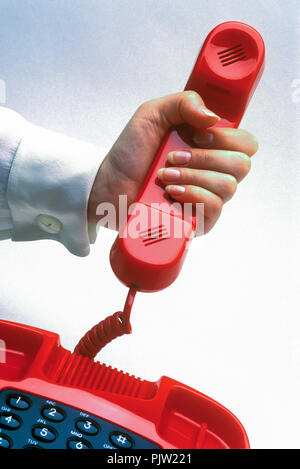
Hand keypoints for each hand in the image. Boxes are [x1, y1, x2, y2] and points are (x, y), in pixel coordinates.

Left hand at [88, 91, 257, 232]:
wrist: (109, 185)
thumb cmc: (130, 153)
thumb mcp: (153, 114)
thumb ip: (184, 102)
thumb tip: (214, 117)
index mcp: (210, 146)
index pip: (245, 143)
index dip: (228, 138)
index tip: (199, 136)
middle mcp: (213, 172)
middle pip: (241, 165)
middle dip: (205, 158)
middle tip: (173, 157)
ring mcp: (207, 197)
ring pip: (228, 187)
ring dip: (193, 177)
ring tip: (165, 176)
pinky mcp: (198, 220)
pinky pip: (215, 209)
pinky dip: (193, 196)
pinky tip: (172, 193)